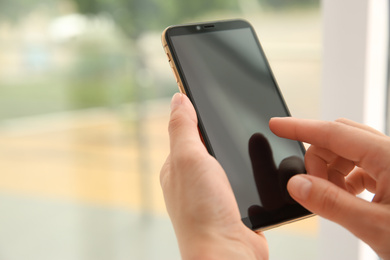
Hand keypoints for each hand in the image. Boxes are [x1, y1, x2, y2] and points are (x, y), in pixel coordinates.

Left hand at [160, 93, 267, 259]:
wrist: (229, 253)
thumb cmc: (202, 211)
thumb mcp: (188, 158)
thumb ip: (182, 127)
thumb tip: (177, 98)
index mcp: (177, 165)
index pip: (186, 130)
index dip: (198, 112)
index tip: (213, 93)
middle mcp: (193, 178)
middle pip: (209, 144)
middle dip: (221, 130)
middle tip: (238, 113)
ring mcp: (214, 192)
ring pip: (228, 160)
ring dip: (238, 150)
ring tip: (253, 133)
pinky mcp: (234, 202)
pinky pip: (242, 177)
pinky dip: (250, 169)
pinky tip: (260, 162)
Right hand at [269, 117, 389, 259]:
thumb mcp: (376, 227)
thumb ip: (331, 203)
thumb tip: (297, 185)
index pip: (333, 132)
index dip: (300, 127)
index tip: (276, 124)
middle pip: (340, 139)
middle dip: (317, 158)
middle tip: (311, 187)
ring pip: (349, 152)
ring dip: (332, 171)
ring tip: (333, 198)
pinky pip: (361, 166)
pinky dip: (346, 179)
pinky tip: (348, 197)